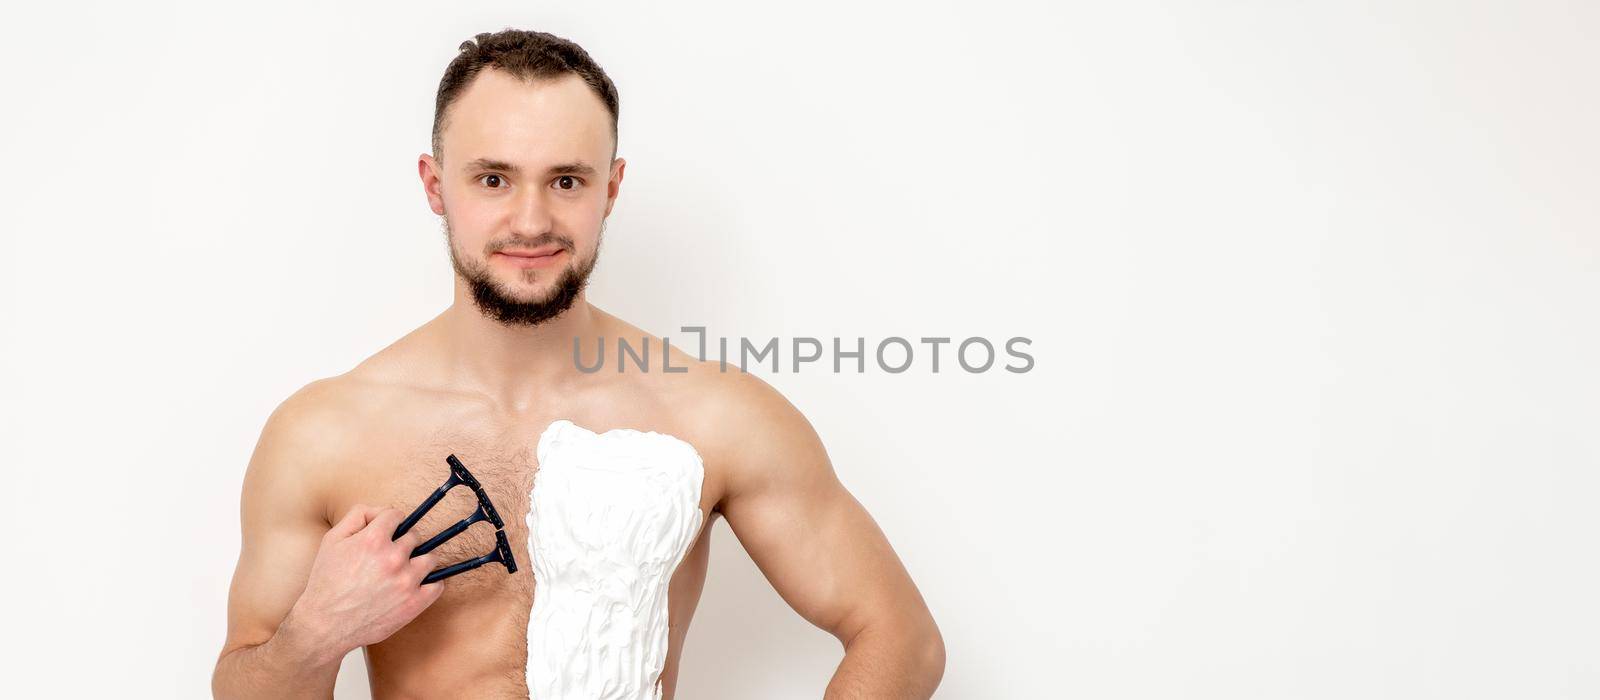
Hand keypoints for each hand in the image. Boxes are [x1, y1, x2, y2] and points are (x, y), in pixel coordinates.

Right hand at [284, 505, 444, 658]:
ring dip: (418, 562)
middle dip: (402, 543)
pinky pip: (438, 585)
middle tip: (388, 557)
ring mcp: (406, 582)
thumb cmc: (326, 582)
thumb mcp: (332, 540)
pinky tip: (416, 586)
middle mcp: (393, 558)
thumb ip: (357, 516)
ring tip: (404, 571)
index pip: (396, 515)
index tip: (387, 532)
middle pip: (414, 537)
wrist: (325, 624)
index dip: (389, 523)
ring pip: (430, 558)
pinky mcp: (414, 603)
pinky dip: (430, 584)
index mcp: (373, 540)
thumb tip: (381, 510)